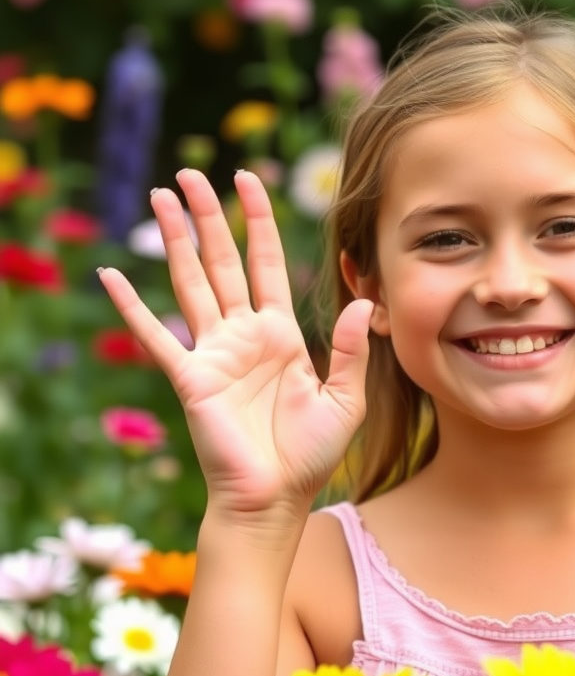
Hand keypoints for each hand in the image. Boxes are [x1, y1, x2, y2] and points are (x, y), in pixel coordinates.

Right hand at [99, 169, 370, 524]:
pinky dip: (131, 307)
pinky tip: (110, 276)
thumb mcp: (345, 398)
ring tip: (158, 199)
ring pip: (191, 283)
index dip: (258, 220)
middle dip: (209, 216)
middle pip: (223, 260)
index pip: (267, 262)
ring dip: (174, 241)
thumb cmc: (310, 453)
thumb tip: (362, 302)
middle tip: (190, 175)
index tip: (247, 180)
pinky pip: (154, 336)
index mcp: (281, 332)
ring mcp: (213, 352)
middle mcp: (244, 333)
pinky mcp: (189, 378)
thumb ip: (351, 350)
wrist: (275, 499)